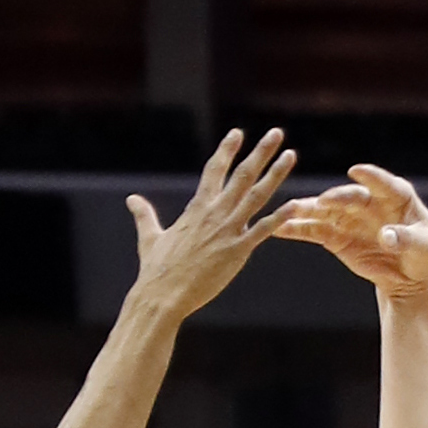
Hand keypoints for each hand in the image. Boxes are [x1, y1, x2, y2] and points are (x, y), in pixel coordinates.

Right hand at [127, 127, 298, 318]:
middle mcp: (214, 213)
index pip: (214, 170)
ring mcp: (227, 230)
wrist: (163, 295)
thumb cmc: (155, 269)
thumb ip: (144, 215)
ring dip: (276, 174)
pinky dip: (280, 217)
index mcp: (196, 208)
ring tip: (290, 156)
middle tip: (276, 133)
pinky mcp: (237, 251)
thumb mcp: (150, 237)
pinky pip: (263, 230)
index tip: (238, 132)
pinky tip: (296, 204)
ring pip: (257, 195)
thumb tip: (131, 199)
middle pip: (242, 175)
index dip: (226, 150)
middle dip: (260, 152)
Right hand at [272, 164, 427, 304]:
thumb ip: (406, 239)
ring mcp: (351, 218)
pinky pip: (315, 231)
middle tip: (321, 202)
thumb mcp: (425, 247)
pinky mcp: (338, 237)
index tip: (356, 171)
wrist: (413, 276)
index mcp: (398, 196)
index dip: (371, 177)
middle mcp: (370, 202)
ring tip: (287, 212)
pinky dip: (297, 230)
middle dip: (334, 199)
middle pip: (349, 197)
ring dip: (307, 211)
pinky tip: (278, 228)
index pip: (384, 183)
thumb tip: (387, 236)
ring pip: (326, 212)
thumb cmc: (426, 254)